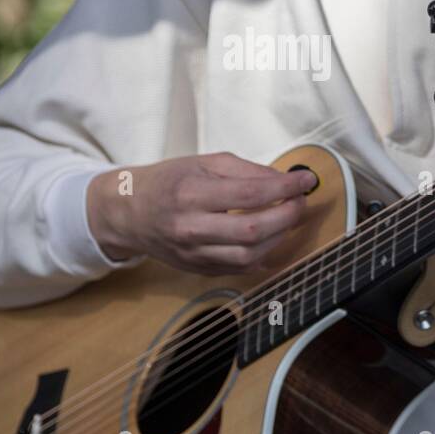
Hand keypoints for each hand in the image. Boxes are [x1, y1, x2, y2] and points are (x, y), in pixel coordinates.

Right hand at [86, 151, 317, 274]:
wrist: (128, 213)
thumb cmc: (169, 181)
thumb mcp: (204, 163)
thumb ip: (246, 171)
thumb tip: (285, 181)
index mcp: (191, 194)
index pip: (250, 193)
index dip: (285, 188)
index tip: (306, 180)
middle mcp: (191, 228)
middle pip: (253, 230)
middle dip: (288, 216)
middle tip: (300, 202)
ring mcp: (194, 254)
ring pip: (250, 256)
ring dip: (279, 238)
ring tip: (287, 218)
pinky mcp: (198, 270)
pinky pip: (240, 269)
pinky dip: (262, 254)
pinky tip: (270, 238)